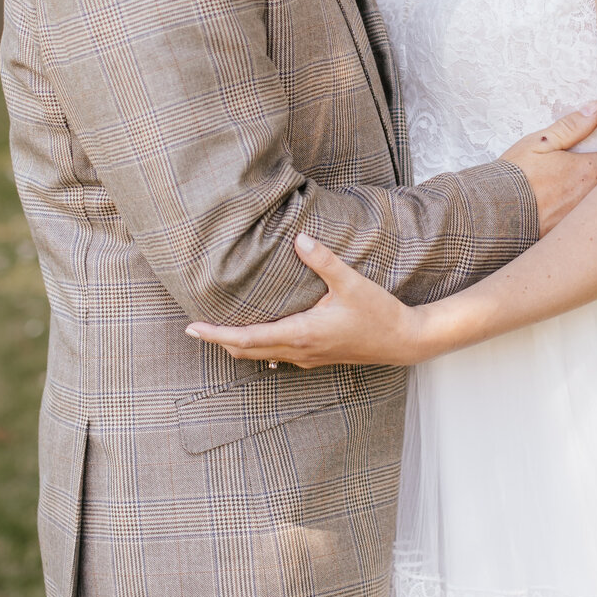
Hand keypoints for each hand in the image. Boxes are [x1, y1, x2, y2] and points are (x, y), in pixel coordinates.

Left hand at [186, 232, 423, 367]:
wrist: (403, 342)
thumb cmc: (378, 313)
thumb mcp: (352, 283)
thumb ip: (324, 261)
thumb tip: (299, 239)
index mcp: (302, 334)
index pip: (248, 338)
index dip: (217, 334)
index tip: (192, 328)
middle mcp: (300, 350)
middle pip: (247, 350)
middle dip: (219, 340)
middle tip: (195, 327)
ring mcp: (308, 357)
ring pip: (262, 355)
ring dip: (238, 343)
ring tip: (219, 329)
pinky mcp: (317, 357)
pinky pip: (279, 355)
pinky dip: (259, 346)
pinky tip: (259, 336)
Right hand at [502, 102, 596, 234]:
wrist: (494, 216)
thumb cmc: (516, 176)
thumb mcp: (540, 143)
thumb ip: (572, 126)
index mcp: (589, 170)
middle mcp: (593, 197)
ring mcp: (585, 219)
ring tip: (589, 188)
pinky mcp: (573, 235)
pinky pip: (590, 222)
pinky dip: (590, 216)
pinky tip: (575, 211)